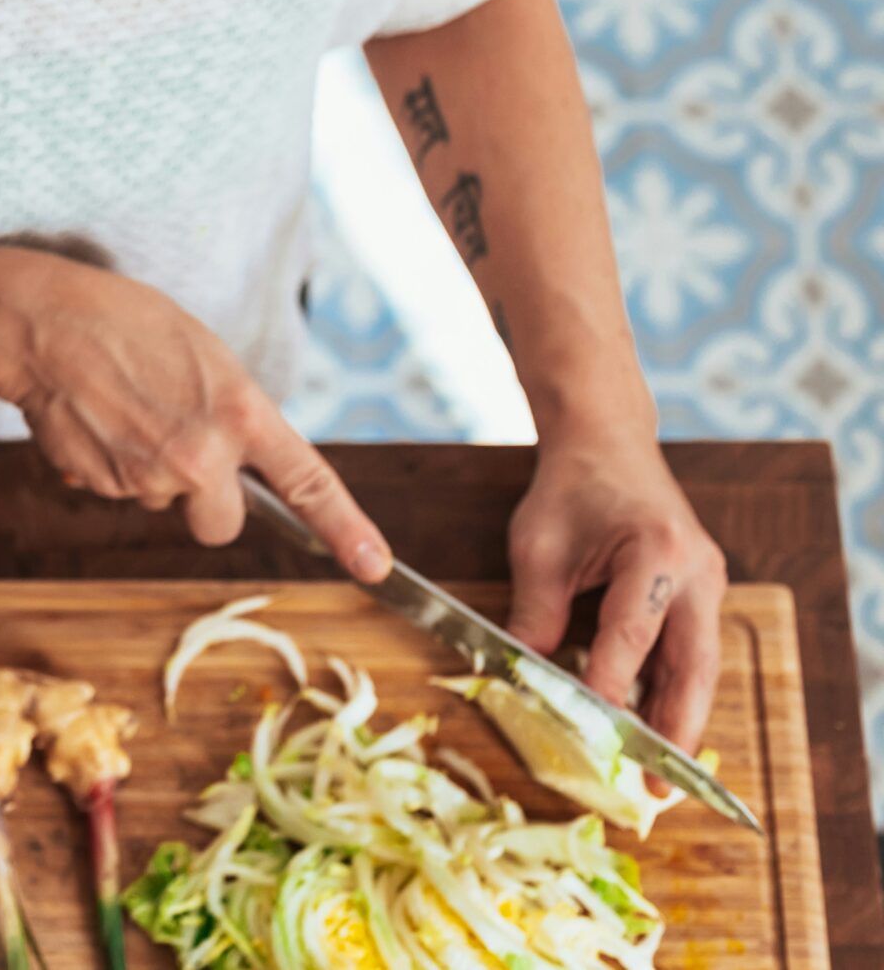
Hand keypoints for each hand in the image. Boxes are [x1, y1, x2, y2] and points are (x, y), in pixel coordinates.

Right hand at [0, 253, 391, 579]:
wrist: (41, 326)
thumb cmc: (123, 320)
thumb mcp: (203, 354)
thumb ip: (231, 411)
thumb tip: (232, 458)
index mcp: (241, 412)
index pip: (308, 483)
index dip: (347, 530)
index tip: (375, 568)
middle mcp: (202, 456)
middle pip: (221, 524)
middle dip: (205, 502)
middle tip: (179, 449)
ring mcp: (150, 477)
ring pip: (163, 501)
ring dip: (149, 471)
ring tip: (124, 409)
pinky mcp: (104, 486)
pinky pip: (120, 490)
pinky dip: (110, 464)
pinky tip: (96, 418)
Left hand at [507, 424, 726, 750]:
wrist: (607, 441)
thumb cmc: (569, 487)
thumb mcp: (537, 546)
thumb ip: (534, 611)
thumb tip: (522, 674)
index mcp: (657, 551)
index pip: (632, 633)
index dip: (610, 684)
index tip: (593, 731)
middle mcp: (697, 571)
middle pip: (693, 666)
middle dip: (674, 729)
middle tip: (655, 788)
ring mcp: (707, 583)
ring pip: (698, 668)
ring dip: (678, 719)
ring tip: (656, 775)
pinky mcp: (699, 593)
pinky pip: (689, 652)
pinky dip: (671, 691)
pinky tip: (650, 727)